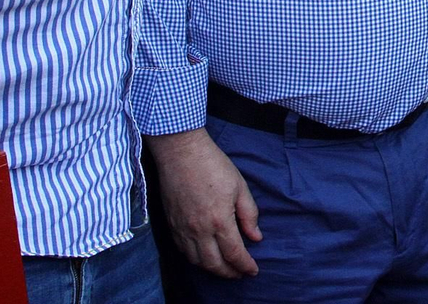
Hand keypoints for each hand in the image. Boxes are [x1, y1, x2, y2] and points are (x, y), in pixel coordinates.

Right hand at [147, 129, 262, 277]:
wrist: (181, 152)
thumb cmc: (213, 165)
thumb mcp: (239, 186)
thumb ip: (249, 214)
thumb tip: (256, 237)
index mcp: (219, 220)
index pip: (234, 254)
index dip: (245, 266)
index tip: (253, 270)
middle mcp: (199, 230)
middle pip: (214, 264)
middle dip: (229, 273)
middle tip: (240, 273)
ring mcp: (182, 229)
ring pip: (197, 262)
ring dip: (212, 269)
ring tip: (224, 268)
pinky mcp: (171, 225)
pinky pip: (183, 252)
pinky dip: (195, 260)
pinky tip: (204, 257)